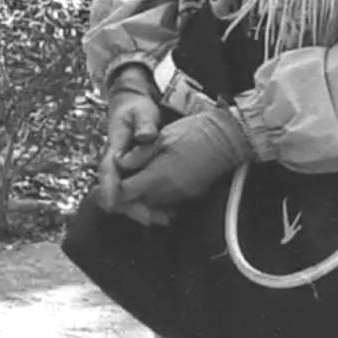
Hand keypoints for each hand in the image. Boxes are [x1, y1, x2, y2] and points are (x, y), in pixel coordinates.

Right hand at [96, 73, 161, 209]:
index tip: (111, 204)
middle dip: (129, 206)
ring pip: (126, 195)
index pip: (108, 170)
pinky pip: (137, 193)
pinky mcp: (133, 175)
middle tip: (147, 218)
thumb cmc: (135, 109)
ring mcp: (123, 171)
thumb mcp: (140, 112)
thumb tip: (144, 137)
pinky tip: (164, 213)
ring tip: (159, 220)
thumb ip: (143, 124)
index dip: (109, 188)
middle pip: (115, 191)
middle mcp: (115, 163)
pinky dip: (148, 203)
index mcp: (113, 148)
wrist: (133, 107)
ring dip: (139, 209)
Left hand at [112, 109, 252, 219]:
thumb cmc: (196, 132)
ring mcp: (182, 196)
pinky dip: (156, 199)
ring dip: (140, 198)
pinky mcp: (191, 196)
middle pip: (138, 203)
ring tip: (133, 185)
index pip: (127, 192)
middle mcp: (170, 192)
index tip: (110, 180)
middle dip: (126, 196)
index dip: (115, 187)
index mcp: (160, 175)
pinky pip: (167, 204)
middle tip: (118, 185)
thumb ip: (139, 154)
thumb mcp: (162, 137)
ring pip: (152, 205)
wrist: (227, 138)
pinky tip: (152, 187)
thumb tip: (121, 164)